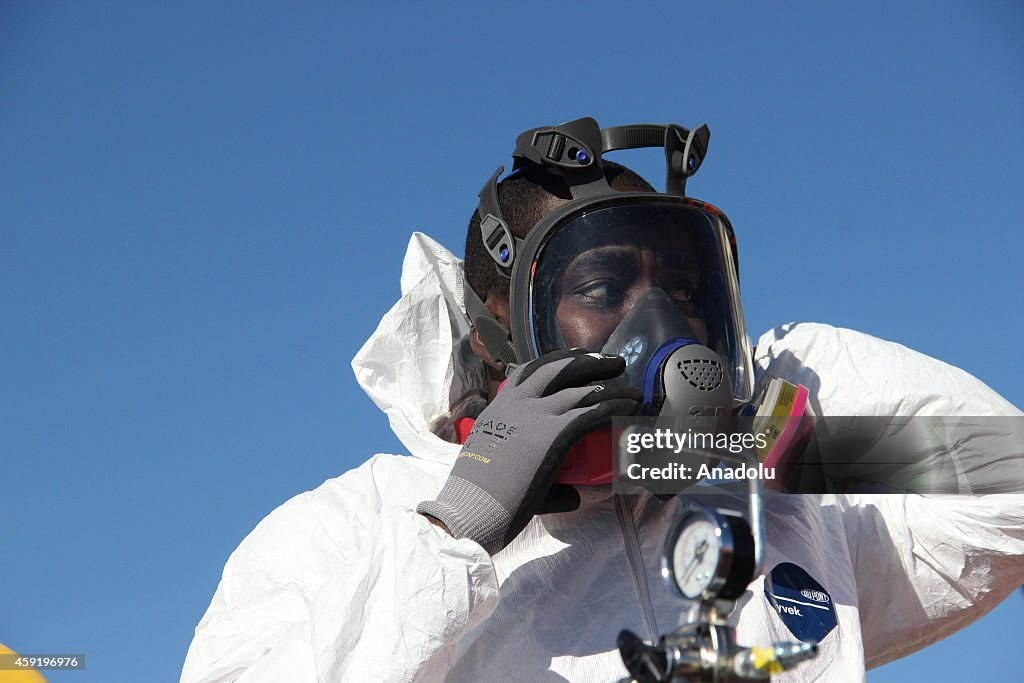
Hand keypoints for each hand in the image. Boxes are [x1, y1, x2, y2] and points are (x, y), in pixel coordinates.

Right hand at [417, 349, 639, 553]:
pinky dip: (615, 406)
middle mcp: (517, 403)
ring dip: (612, 386)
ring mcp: (535, 415)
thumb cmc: (479, 497)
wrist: (470, 507)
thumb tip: (572, 494)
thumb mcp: (498, 469)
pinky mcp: (553, 433)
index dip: (558, 361)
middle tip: (612, 362)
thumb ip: (533, 473)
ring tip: (632, 389)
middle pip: (560, 368)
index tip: (577, 358)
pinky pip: (592, 412)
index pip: (531, 371)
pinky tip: (630, 406)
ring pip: (582, 389)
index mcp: (499, 407)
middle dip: (590, 361)